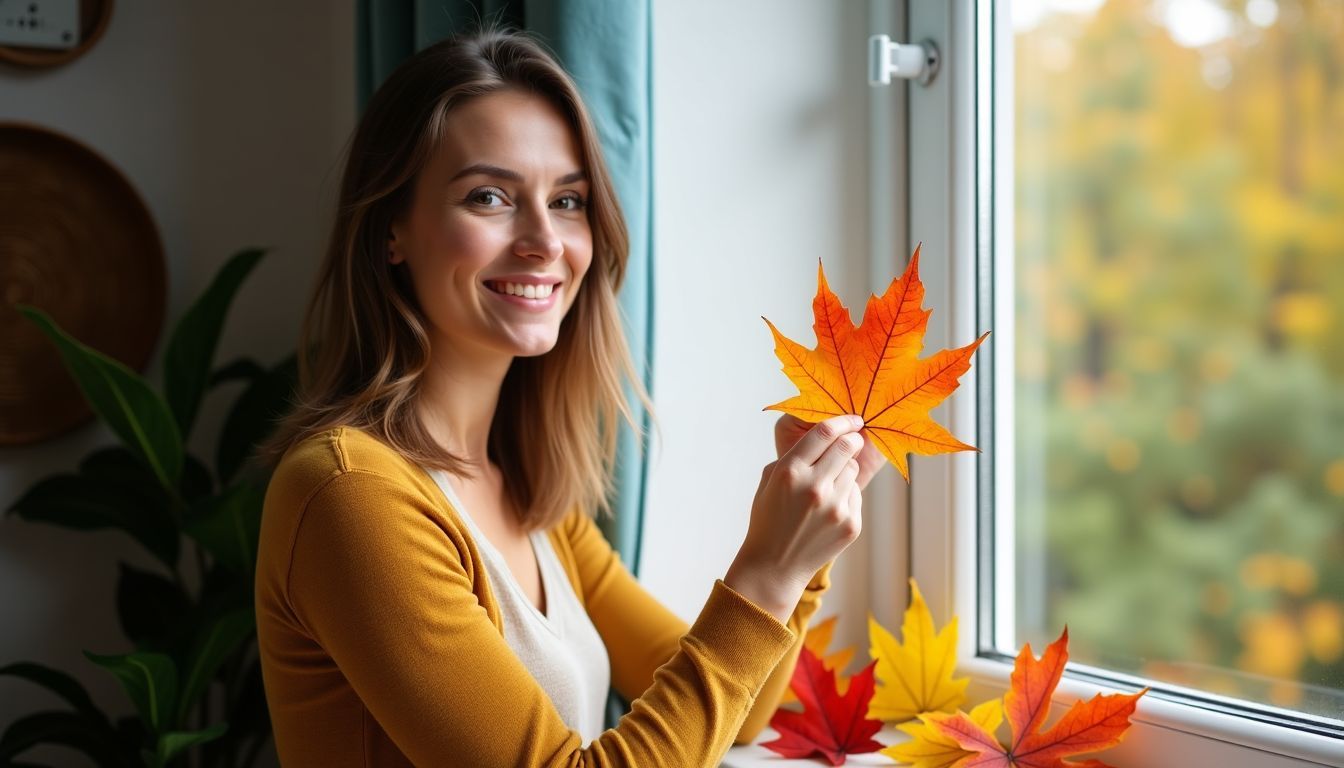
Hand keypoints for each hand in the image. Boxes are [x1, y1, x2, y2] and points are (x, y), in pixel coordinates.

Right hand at [725, 414, 865, 621]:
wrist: (774, 565)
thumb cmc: (768, 518)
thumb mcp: (769, 480)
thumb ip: (794, 455)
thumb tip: (825, 433)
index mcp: (790, 472)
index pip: (825, 432)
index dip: (843, 420)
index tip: (853, 418)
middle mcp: (814, 487)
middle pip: (847, 446)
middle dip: (853, 439)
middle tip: (853, 439)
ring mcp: (835, 508)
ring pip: (853, 470)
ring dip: (845, 470)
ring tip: (828, 485)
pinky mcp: (850, 524)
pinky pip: (855, 494)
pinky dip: (846, 495)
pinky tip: (828, 509)